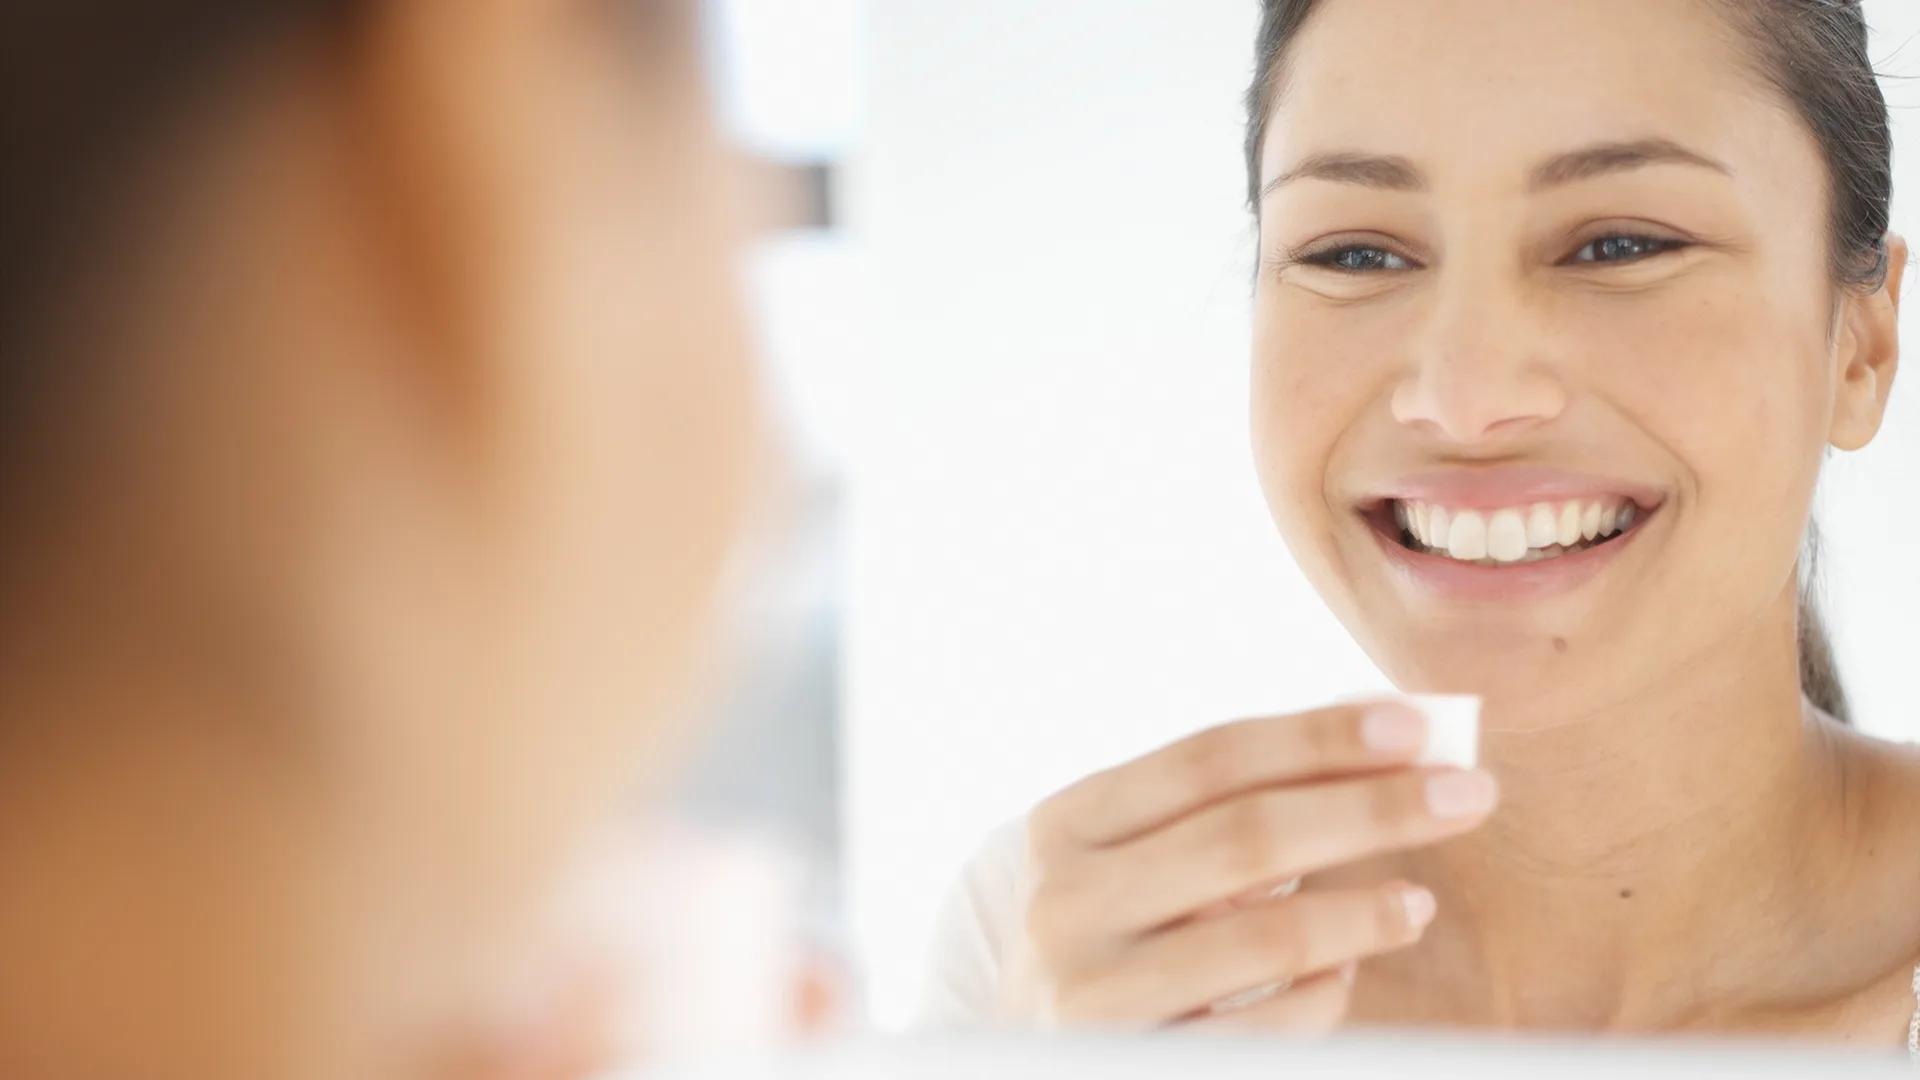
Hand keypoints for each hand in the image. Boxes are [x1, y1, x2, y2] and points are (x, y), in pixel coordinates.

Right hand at [1018, 702, 1497, 1030]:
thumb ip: (1234, 795)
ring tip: (1420, 900)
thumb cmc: (1112, 931)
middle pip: (1247, 836)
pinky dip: (1324, 996)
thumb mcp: (1137, 854)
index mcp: (1064, 826)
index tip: (1414, 725)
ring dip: (1362, 910)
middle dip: (1371, 808)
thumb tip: (1380, 719)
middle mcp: (1064, 904)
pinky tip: (1351, 973)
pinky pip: (1265, 1030)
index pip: (1209, 758)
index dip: (1317, 736)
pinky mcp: (1134, 1063)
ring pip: (1265, 938)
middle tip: (1469, 792)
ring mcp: (1093, 994)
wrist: (1029, 1054)